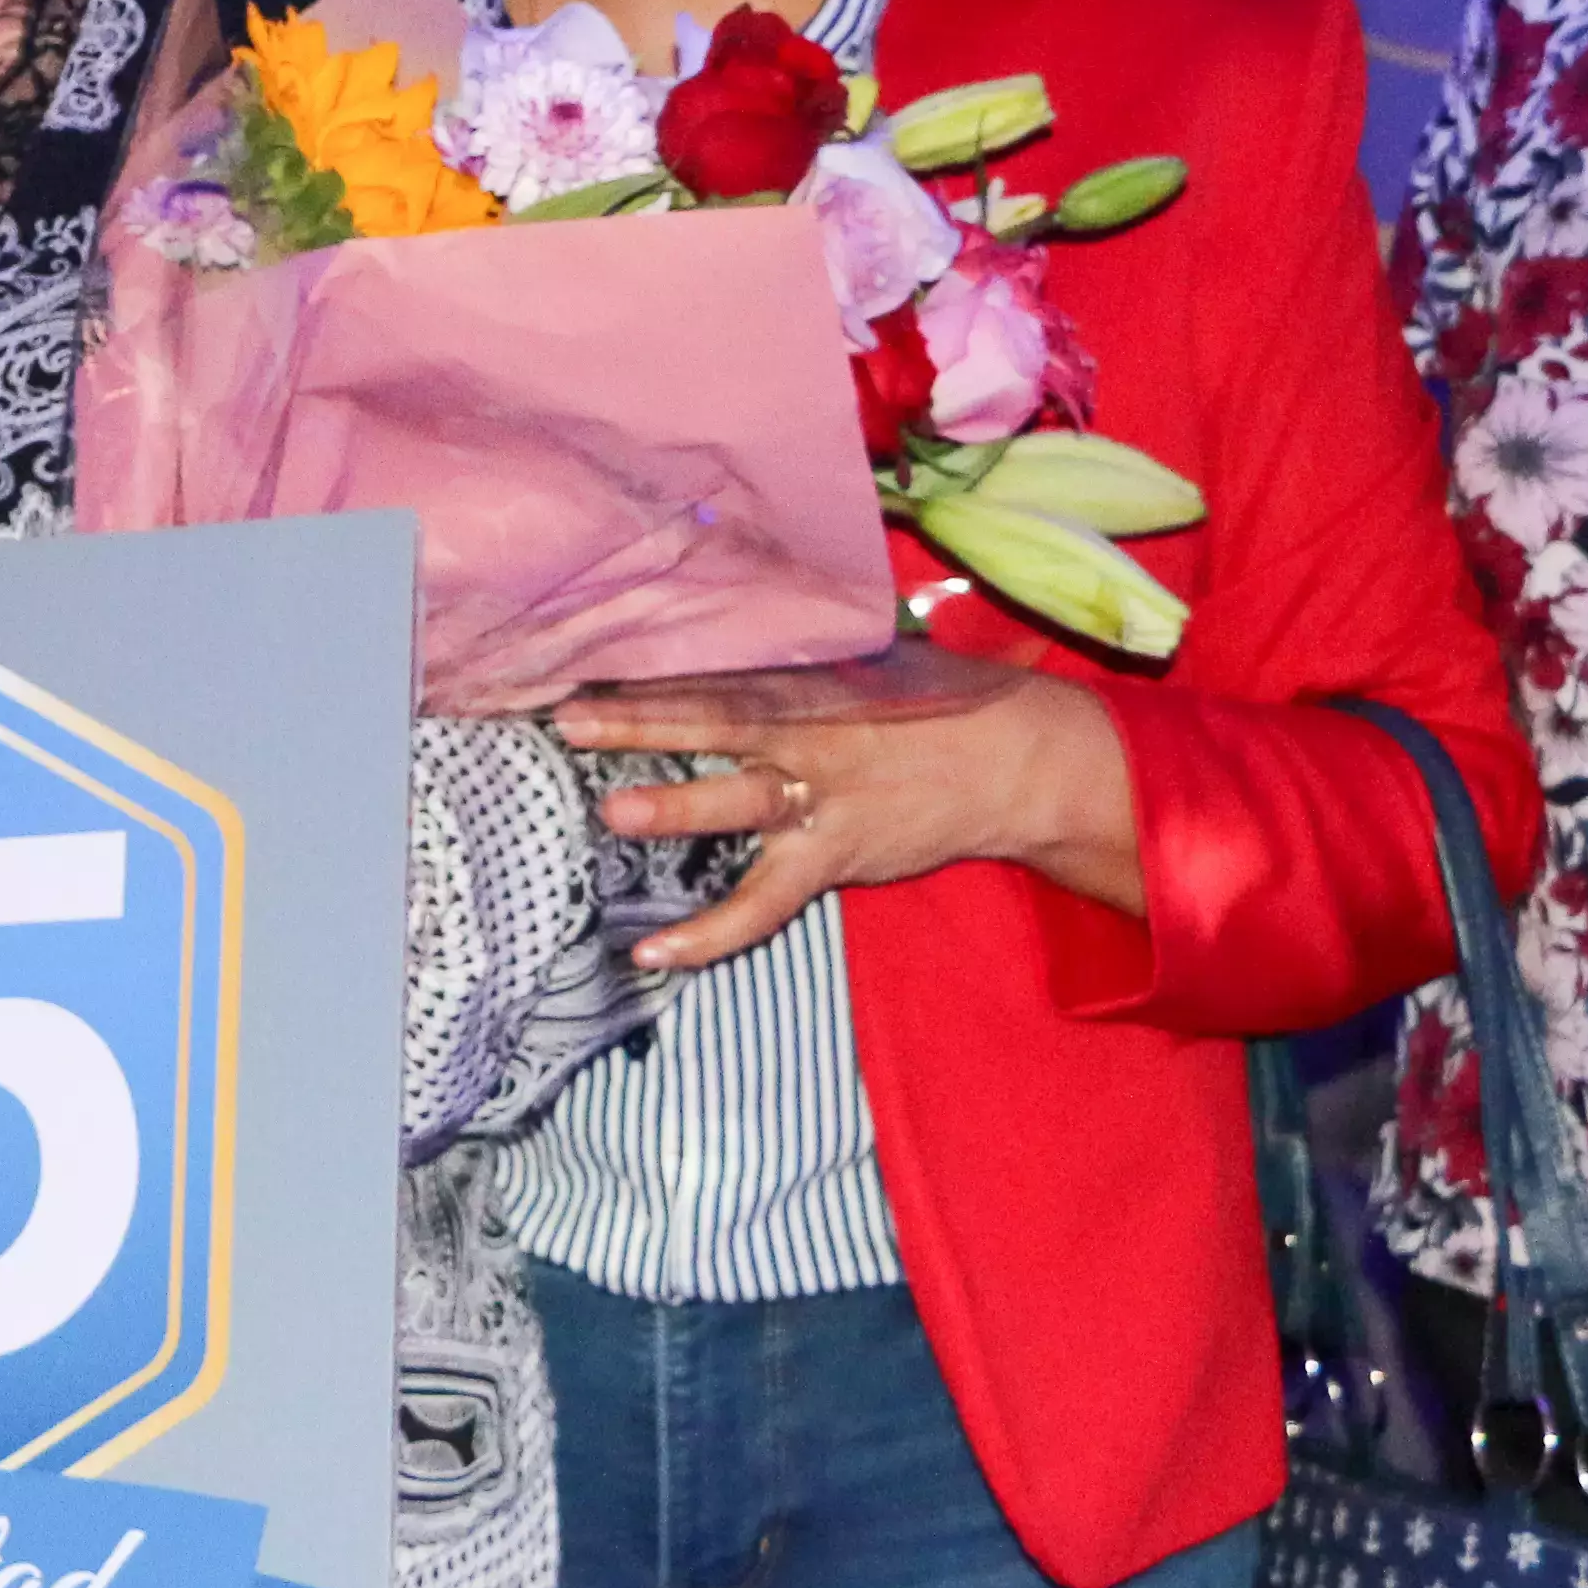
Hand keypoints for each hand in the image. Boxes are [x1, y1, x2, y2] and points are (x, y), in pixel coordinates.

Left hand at [553, 651, 1139, 966]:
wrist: (1015, 762)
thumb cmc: (929, 704)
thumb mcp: (861, 661)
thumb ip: (788, 658)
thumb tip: (711, 633)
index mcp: (807, 678)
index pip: (716, 668)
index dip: (647, 668)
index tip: (578, 661)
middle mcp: (807, 734)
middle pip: (716, 720)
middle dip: (642, 721)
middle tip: (572, 718)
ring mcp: (820, 800)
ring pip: (740, 803)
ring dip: (678, 808)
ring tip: (615, 812)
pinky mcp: (832, 857)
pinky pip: (764, 904)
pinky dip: (710, 933)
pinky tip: (652, 953)